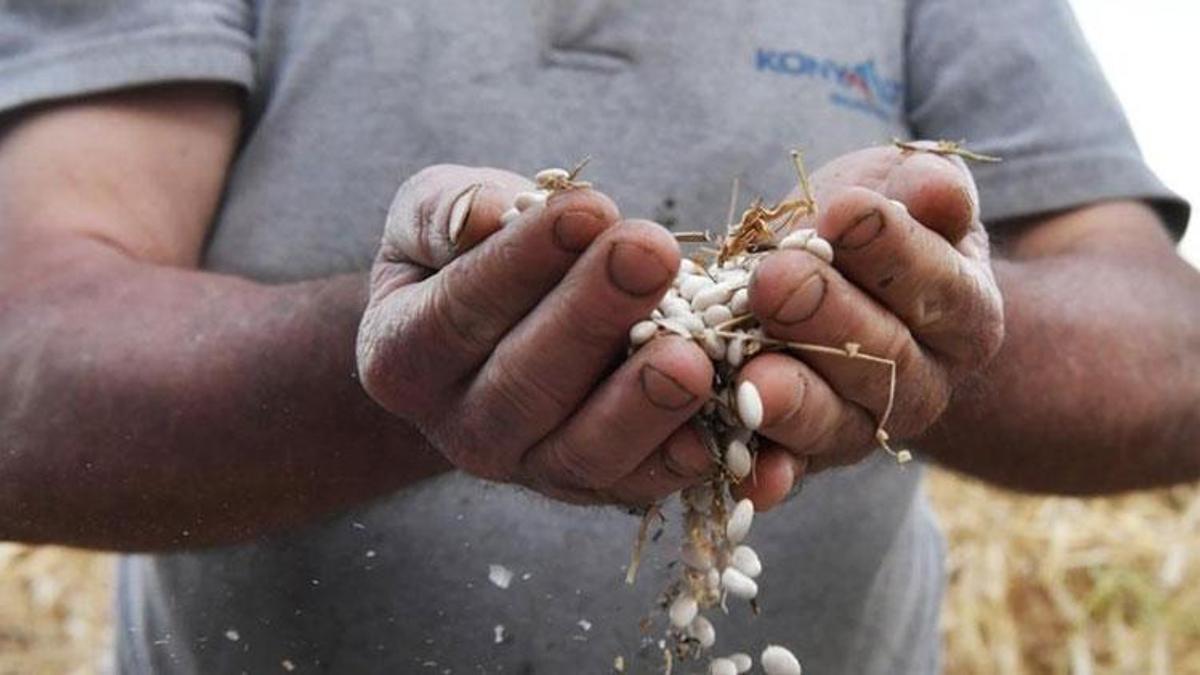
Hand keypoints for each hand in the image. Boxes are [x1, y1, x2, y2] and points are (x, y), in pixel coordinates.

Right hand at [356, 165, 714, 505]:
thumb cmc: (466, 256)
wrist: (498, 329)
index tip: (587, 207)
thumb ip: (448, 212)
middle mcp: (458, 429)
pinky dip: (679, 462)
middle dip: (593, 315)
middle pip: (524, 384)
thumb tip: (487, 216)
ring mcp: (527, 469)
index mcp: (402, 356)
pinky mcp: (592, 488)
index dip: (523, 261)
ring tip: (692, 353)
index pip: (459, 309)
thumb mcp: (433, 217)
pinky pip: (636, 485)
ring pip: (582, 450)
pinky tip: (721, 425)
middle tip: (650, 252)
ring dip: (641, 403)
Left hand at [737, 144, 1004, 507]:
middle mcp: (923, 386)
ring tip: (752, 380)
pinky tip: (735, 471)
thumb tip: (937, 188)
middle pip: (883, 360)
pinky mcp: (802, 455)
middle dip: (826, 317)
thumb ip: (924, 190)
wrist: (829, 281)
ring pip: (833, 423)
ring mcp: (861, 427)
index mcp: (965, 316)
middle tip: (777, 280)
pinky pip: (782, 467)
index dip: (893, 250)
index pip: (938, 286)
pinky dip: (761, 472)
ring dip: (792, 403)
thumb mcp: (902, 190)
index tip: (845, 209)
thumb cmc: (872, 222)